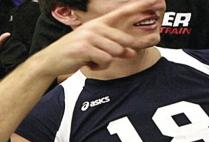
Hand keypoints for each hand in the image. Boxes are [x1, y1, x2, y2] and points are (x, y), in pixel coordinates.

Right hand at [35, 0, 163, 76]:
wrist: (49, 61)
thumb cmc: (71, 53)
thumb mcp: (95, 48)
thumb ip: (114, 47)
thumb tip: (132, 52)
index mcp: (98, 23)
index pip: (123, 12)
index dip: (141, 5)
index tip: (158, 0)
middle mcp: (95, 27)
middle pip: (123, 41)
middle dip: (119, 54)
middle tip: (101, 58)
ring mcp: (90, 36)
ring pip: (115, 53)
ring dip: (105, 62)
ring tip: (91, 61)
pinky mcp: (86, 48)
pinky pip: (105, 61)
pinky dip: (98, 67)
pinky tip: (87, 64)